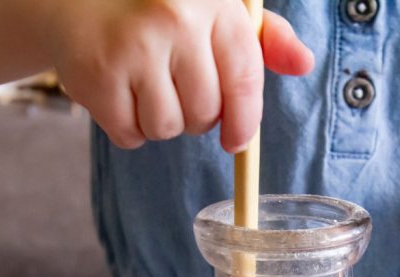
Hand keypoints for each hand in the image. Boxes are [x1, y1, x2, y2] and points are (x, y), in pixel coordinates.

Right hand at [39, 0, 313, 149]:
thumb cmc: (158, 10)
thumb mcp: (216, 11)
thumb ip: (264, 39)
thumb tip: (303, 64)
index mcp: (213, 4)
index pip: (244, 80)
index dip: (244, 121)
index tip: (236, 140)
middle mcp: (174, 21)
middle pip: (205, 113)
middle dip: (195, 116)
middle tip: (174, 91)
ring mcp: (133, 47)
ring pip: (168, 128)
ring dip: (160, 123)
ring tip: (144, 90)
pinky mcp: (97, 75)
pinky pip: (130, 134)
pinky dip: (128, 128)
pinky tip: (120, 96)